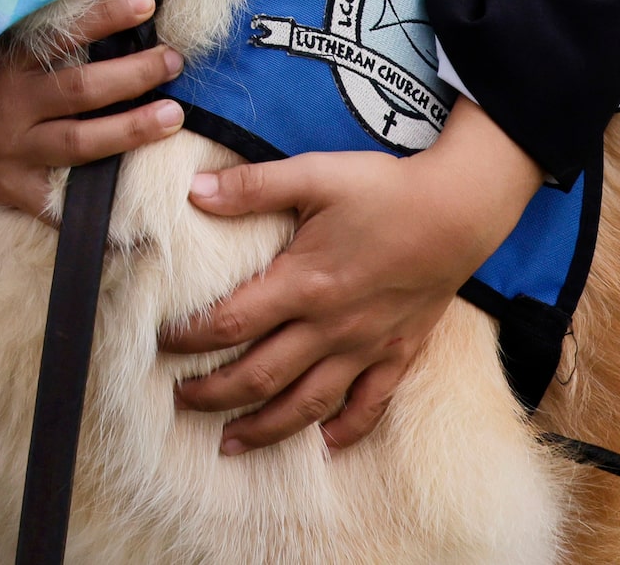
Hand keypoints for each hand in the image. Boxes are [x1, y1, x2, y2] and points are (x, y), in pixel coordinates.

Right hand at [0, 0, 184, 224]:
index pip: (61, 38)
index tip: (145, 3)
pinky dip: (91, 216)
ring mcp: (14, 154)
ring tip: (173, 116)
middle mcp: (12, 110)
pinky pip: (57, 207)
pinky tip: (132, 218)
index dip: (104, 18)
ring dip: (131, 130)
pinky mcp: (12, 191)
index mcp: (2, 69)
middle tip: (174, 61)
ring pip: (81, 145)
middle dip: (134, 75)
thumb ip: (7, 31)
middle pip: (82, 92)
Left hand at [164, 104, 540, 453]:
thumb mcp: (315, 175)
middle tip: (178, 402)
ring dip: (265, 428)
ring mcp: (366, 347)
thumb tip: (195, 192)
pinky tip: (322, 443)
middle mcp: (331, 327)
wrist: (459, 210)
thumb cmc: (385, 190)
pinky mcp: (399, 353)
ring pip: (308, 403)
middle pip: (260, 376)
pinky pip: (370, 406)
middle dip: (214, 394)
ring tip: (229, 443)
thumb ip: (253, 186)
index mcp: (303, 284)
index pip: (231, 323)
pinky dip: (345, 430)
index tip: (160, 345)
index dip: (190, 338)